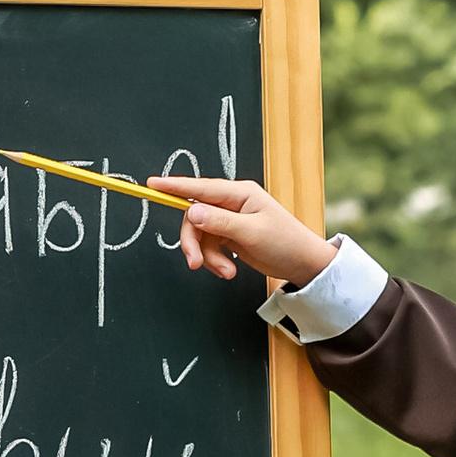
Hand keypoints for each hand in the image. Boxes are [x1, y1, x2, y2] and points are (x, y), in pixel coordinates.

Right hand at [174, 176, 337, 289]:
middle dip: (193, 242)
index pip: (200, 187)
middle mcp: (233, 203)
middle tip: (194, 264)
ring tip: (227, 272)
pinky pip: (209, 246)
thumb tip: (191, 212)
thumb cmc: (285, 244)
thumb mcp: (251, 234)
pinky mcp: (230, 236)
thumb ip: (219, 223)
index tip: (151, 184)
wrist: (303, 265)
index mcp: (240, 193)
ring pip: (200, 235)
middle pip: (195, 217)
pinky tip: (230, 270)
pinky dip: (214, 261)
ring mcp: (231, 220)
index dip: (174, 186)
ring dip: (207, 257)